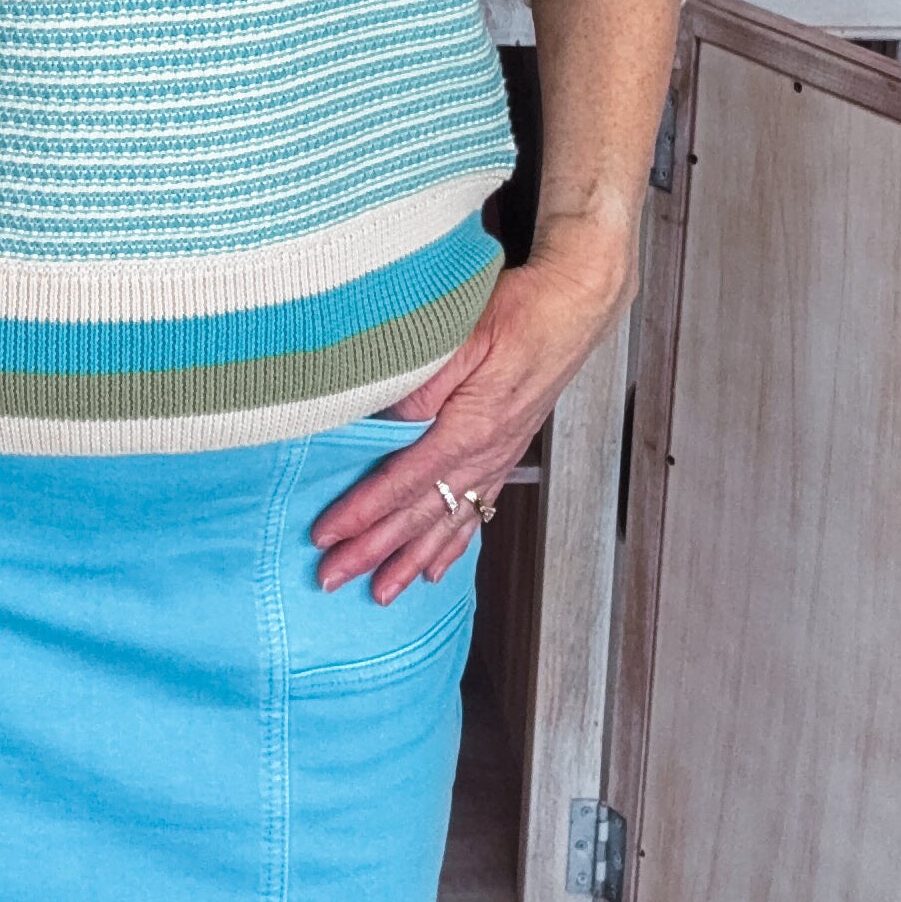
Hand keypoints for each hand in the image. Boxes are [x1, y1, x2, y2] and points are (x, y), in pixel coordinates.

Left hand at [311, 203, 635, 604]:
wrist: (573, 308)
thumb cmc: (519, 313)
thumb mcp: (463, 336)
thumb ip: (423, 383)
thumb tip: (386, 419)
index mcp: (469, 428)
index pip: (404, 483)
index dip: (362, 513)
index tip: (327, 536)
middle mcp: (485, 454)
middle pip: (421, 515)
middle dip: (374, 552)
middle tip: (333, 580)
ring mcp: (498, 458)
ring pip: (449, 524)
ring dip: (411, 561)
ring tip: (382, 594)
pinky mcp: (506, 452)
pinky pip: (476, 512)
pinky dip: (454, 545)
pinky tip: (437, 568)